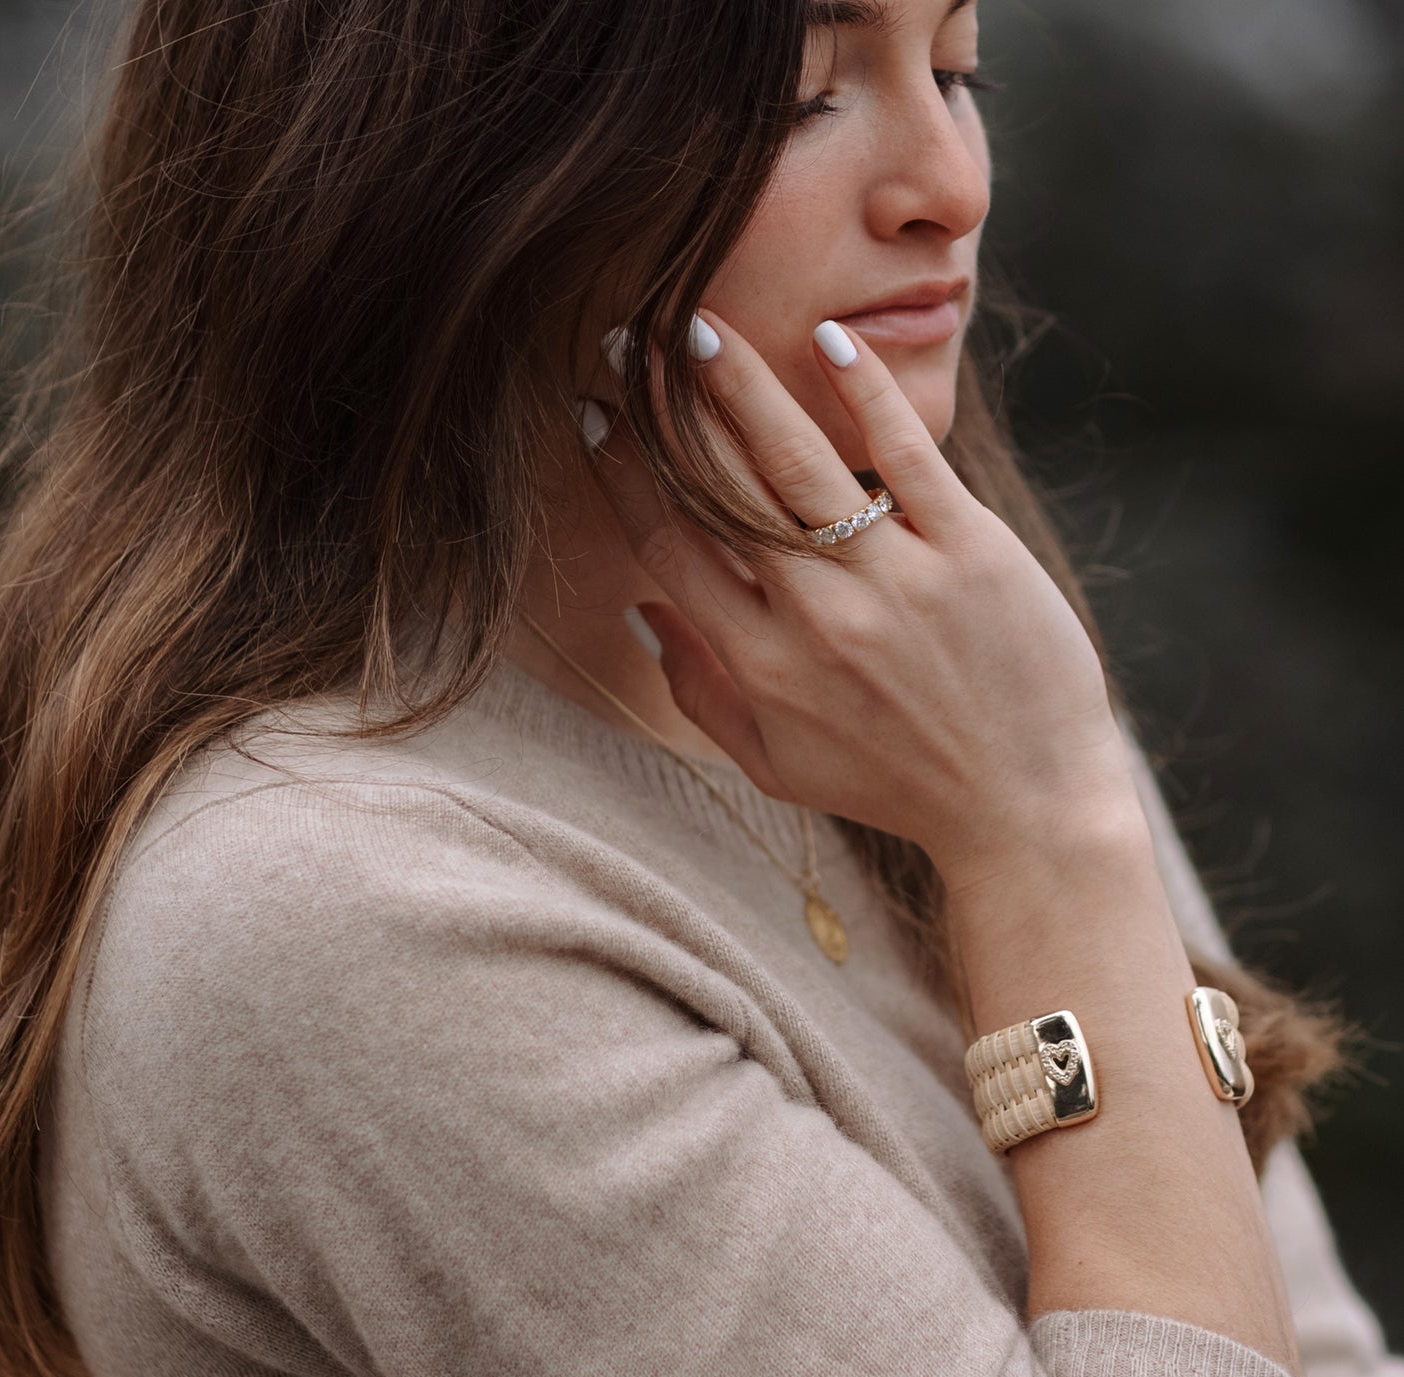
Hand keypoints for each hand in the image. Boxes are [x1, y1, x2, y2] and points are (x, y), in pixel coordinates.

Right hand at [596, 311, 1137, 893]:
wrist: (1024, 807)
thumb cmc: (894, 785)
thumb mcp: (778, 764)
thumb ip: (702, 694)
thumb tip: (646, 612)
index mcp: (762, 668)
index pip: (668, 546)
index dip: (621, 472)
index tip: (595, 412)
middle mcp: (817, 620)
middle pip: (720, 490)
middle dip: (664, 407)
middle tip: (628, 337)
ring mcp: (896, 582)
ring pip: (797, 462)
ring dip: (739, 386)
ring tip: (698, 324)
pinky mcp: (971, 553)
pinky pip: (907, 457)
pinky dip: (865, 394)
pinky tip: (829, 340)